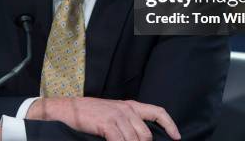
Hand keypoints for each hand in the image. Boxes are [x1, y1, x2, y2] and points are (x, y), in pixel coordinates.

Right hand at [26, 97, 180, 140]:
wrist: (68, 109)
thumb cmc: (90, 114)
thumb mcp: (112, 114)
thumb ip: (127, 123)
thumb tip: (140, 138)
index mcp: (130, 106)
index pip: (157, 112)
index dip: (170, 125)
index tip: (177, 138)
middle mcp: (126, 109)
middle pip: (146, 135)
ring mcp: (117, 115)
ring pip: (135, 140)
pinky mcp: (107, 123)